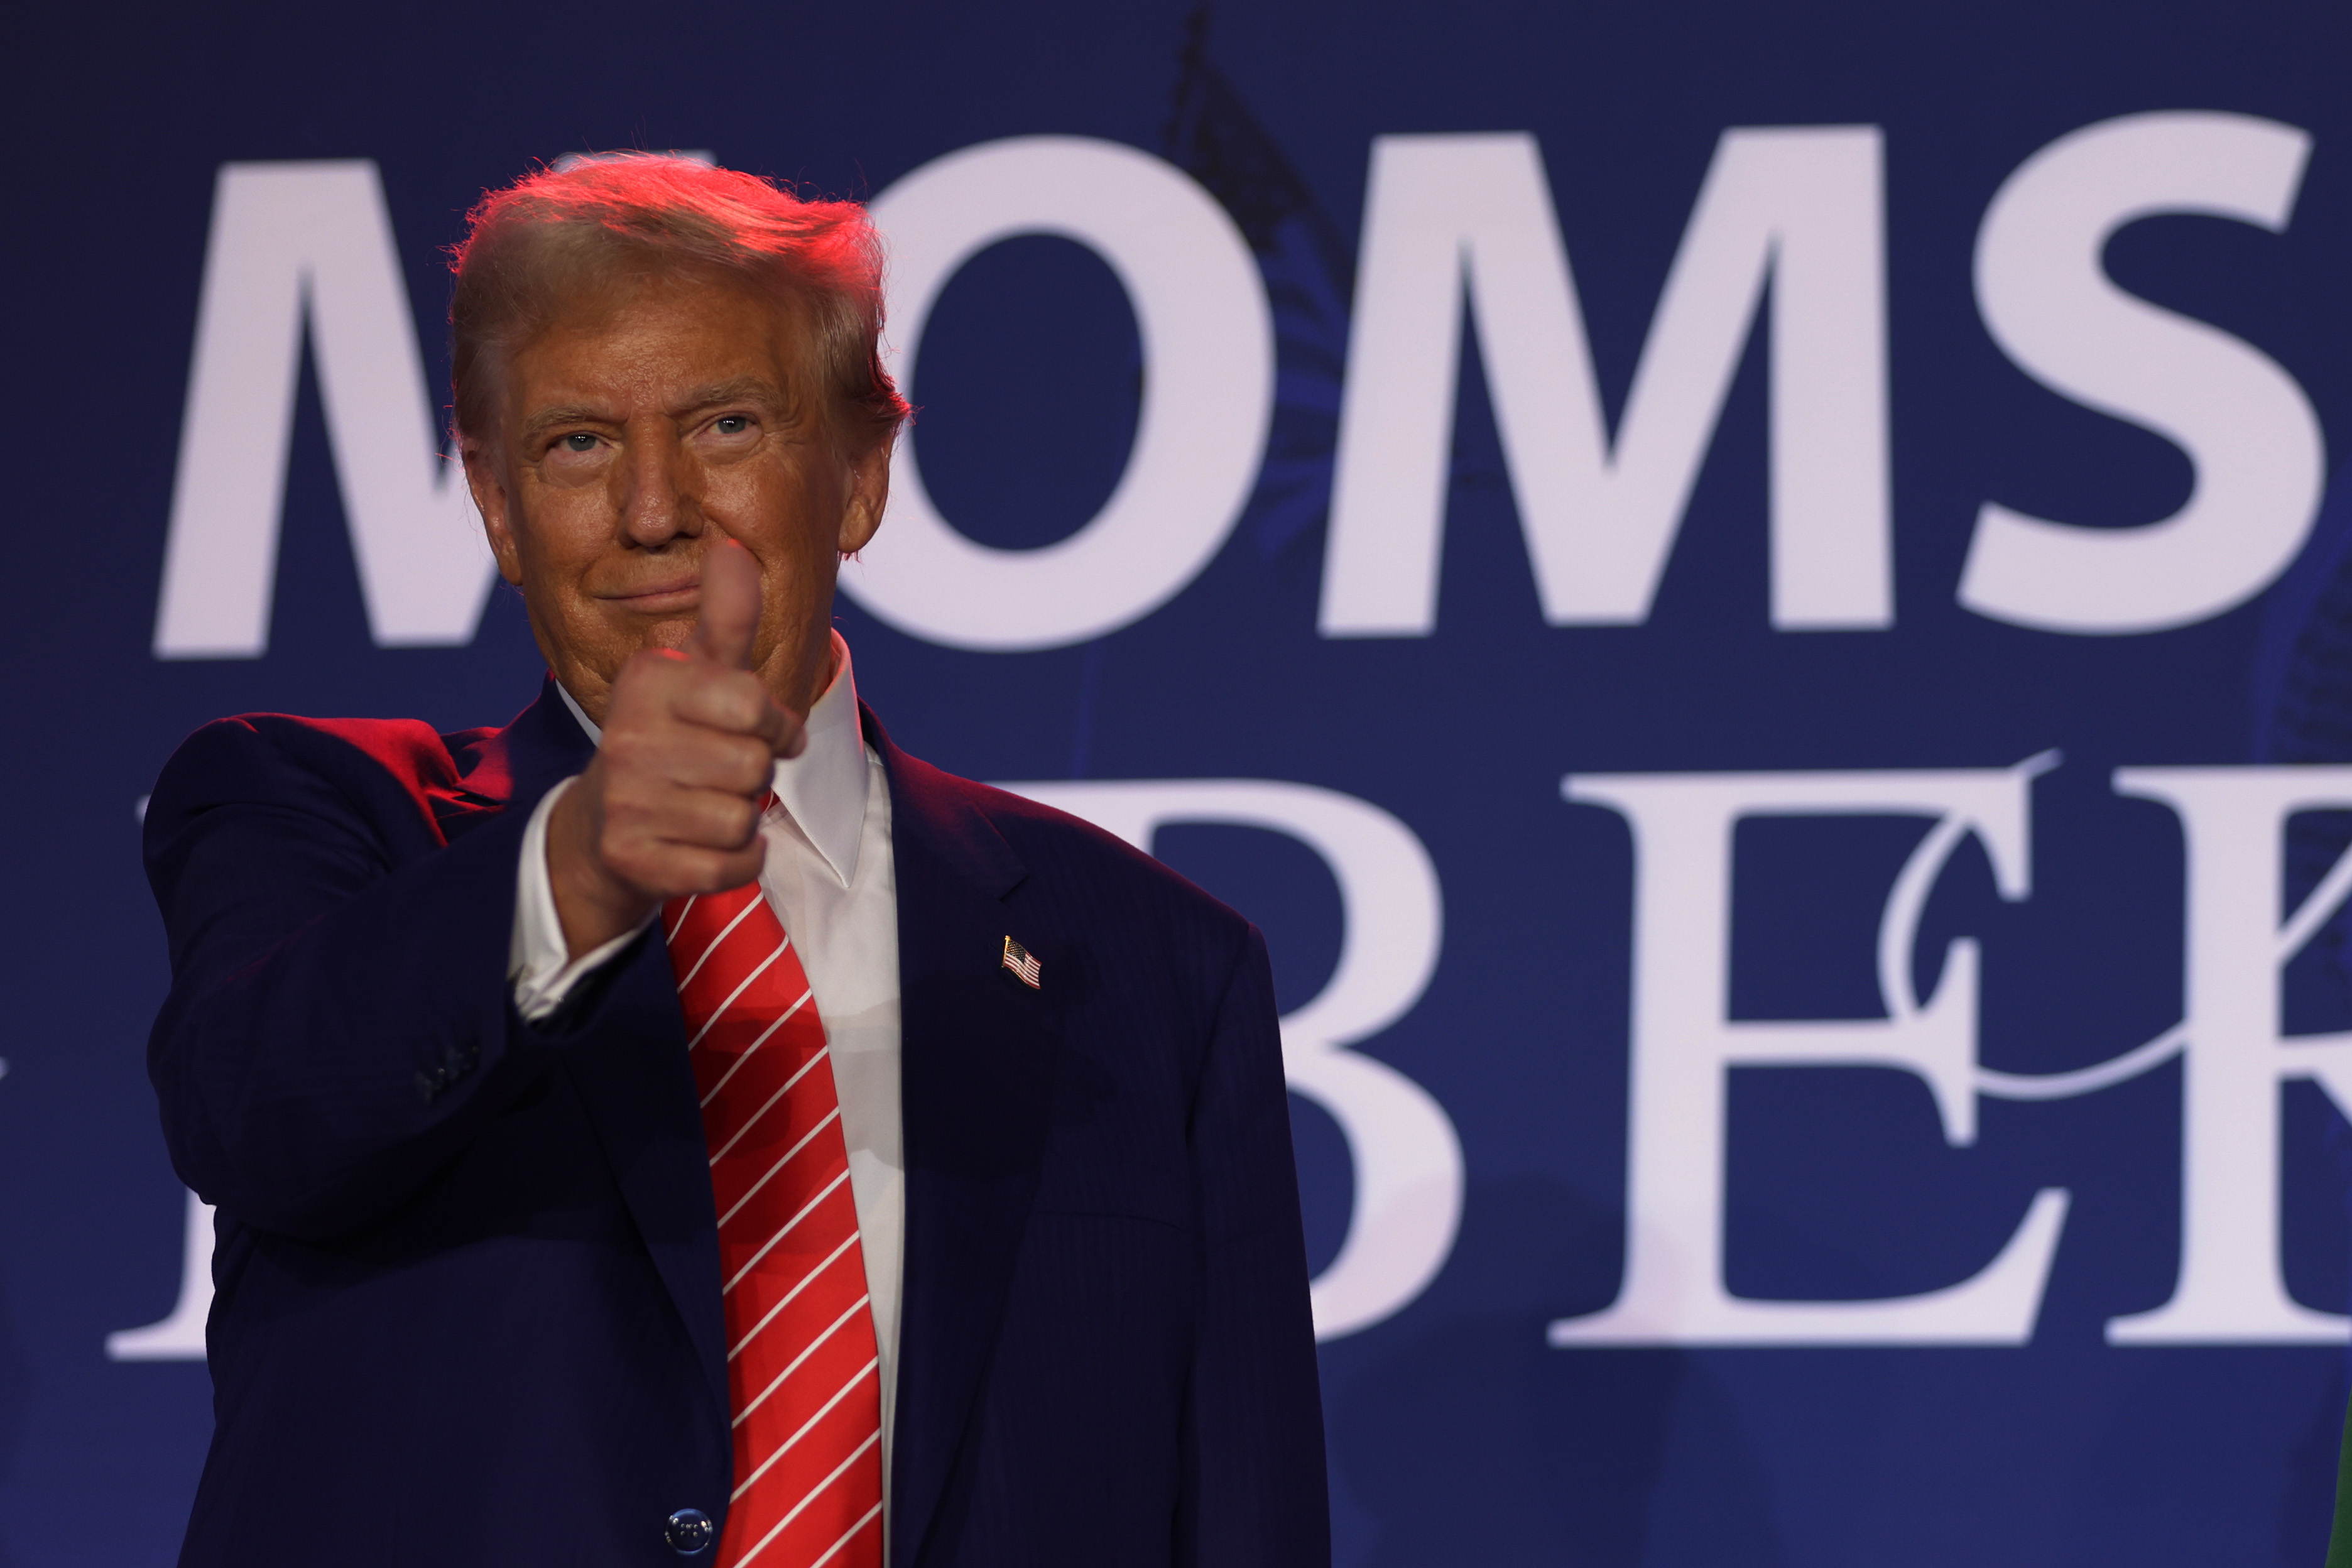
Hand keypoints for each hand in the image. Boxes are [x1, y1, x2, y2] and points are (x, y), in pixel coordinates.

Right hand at [545, 541, 804, 958]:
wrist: (605, 829)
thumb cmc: (672, 740)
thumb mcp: (701, 674)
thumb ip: (727, 616)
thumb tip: (734, 548)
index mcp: (648, 680)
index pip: (752, 703)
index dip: (775, 724)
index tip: (761, 730)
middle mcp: (626, 736)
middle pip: (754, 765)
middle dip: (753, 775)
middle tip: (718, 774)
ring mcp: (623, 800)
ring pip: (742, 818)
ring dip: (741, 820)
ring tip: (703, 807)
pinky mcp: (631, 859)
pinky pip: (730, 866)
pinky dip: (734, 862)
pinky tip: (700, 846)